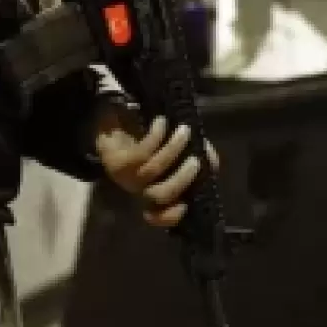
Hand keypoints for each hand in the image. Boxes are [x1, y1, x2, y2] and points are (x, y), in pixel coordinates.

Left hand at [94, 111, 220, 228]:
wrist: (113, 110)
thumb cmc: (148, 131)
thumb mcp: (178, 143)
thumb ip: (198, 153)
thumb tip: (213, 162)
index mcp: (154, 189)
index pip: (161, 215)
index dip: (171, 216)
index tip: (186, 205)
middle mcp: (138, 188)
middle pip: (161, 195)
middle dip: (182, 178)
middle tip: (196, 160)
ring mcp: (124, 175)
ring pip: (152, 171)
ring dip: (173, 150)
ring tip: (184, 131)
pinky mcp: (114, 158)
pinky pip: (140, 153)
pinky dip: (155, 136)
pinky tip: (161, 122)